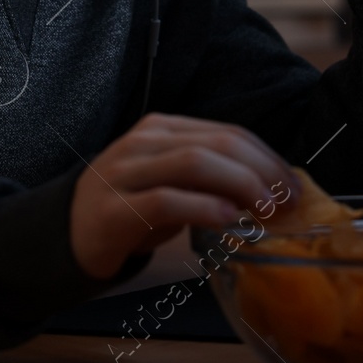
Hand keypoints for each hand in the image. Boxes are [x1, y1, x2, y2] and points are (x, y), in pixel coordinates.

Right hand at [68, 113, 298, 279]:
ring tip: (266, 211)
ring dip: (240, 186)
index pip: (227, 133)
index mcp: (163, 129)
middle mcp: (144, 142)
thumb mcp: (173, 184)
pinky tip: (228, 221)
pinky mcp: (114, 208)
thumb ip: (212, 180)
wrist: (68, 233)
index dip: (267, 157)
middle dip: (262, 171)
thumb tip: (272, 190)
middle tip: (288, 202)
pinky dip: (204, 208)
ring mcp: (125, 172)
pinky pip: (166, 200)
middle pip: (216, 144)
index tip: (294, 186)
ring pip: (193, 163)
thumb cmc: (131, 209)